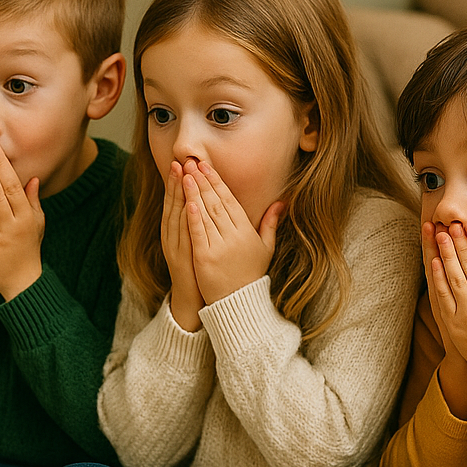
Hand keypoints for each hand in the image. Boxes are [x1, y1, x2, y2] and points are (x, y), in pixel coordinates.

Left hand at [0, 134, 44, 300]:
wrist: (22, 283)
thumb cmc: (27, 251)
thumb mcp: (35, 224)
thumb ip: (33, 202)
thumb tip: (33, 179)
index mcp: (28, 213)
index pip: (14, 181)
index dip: (2, 160)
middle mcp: (19, 219)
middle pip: (4, 184)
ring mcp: (5, 230)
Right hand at [160, 161, 203, 331]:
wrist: (193, 297)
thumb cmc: (199, 267)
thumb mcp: (196, 241)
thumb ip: (198, 221)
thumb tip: (202, 201)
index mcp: (175, 231)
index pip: (176, 201)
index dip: (178, 182)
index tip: (182, 163)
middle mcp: (172, 236)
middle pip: (173, 204)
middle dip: (176, 182)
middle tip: (180, 161)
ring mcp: (176, 246)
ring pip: (176, 216)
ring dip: (178, 195)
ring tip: (181, 174)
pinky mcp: (183, 257)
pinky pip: (184, 235)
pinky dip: (186, 219)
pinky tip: (189, 204)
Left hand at [182, 159, 281, 306]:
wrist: (239, 303)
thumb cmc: (250, 274)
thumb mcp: (265, 248)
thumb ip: (270, 223)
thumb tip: (281, 202)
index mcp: (246, 231)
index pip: (229, 201)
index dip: (217, 182)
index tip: (206, 166)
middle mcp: (234, 237)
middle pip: (216, 203)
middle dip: (203, 181)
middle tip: (191, 163)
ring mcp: (219, 247)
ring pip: (206, 215)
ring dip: (194, 193)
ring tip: (185, 175)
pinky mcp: (205, 259)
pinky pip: (199, 234)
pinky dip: (193, 218)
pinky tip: (187, 202)